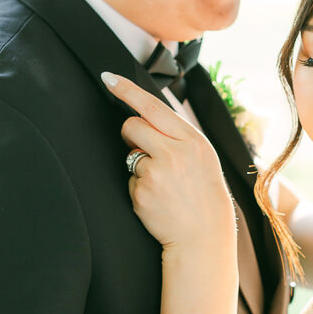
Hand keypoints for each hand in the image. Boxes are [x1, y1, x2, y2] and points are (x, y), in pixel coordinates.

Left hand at [101, 72, 235, 250]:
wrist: (203, 235)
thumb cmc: (201, 193)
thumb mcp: (201, 157)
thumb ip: (177, 135)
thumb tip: (146, 115)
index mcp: (192, 140)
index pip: (153, 107)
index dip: (128, 90)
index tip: (109, 78)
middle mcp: (175, 152)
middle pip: (133, 125)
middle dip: (131, 133)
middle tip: (143, 148)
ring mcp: (157, 172)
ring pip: (129, 152)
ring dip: (138, 163)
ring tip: (162, 182)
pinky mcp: (142, 191)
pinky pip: (129, 178)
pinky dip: (138, 186)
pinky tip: (157, 198)